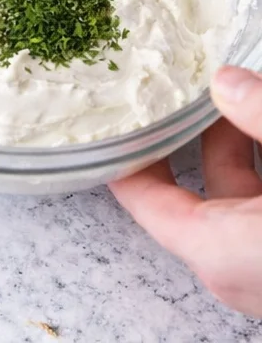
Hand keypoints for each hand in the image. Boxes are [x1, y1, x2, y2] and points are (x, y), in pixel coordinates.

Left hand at [110, 65, 261, 317]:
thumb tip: (224, 81)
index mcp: (221, 252)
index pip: (145, 201)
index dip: (123, 154)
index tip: (106, 113)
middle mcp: (236, 272)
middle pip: (192, 190)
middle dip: (187, 132)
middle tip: (174, 81)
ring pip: (234, 195)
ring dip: (230, 145)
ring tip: (228, 92)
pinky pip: (256, 210)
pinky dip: (255, 165)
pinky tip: (259, 126)